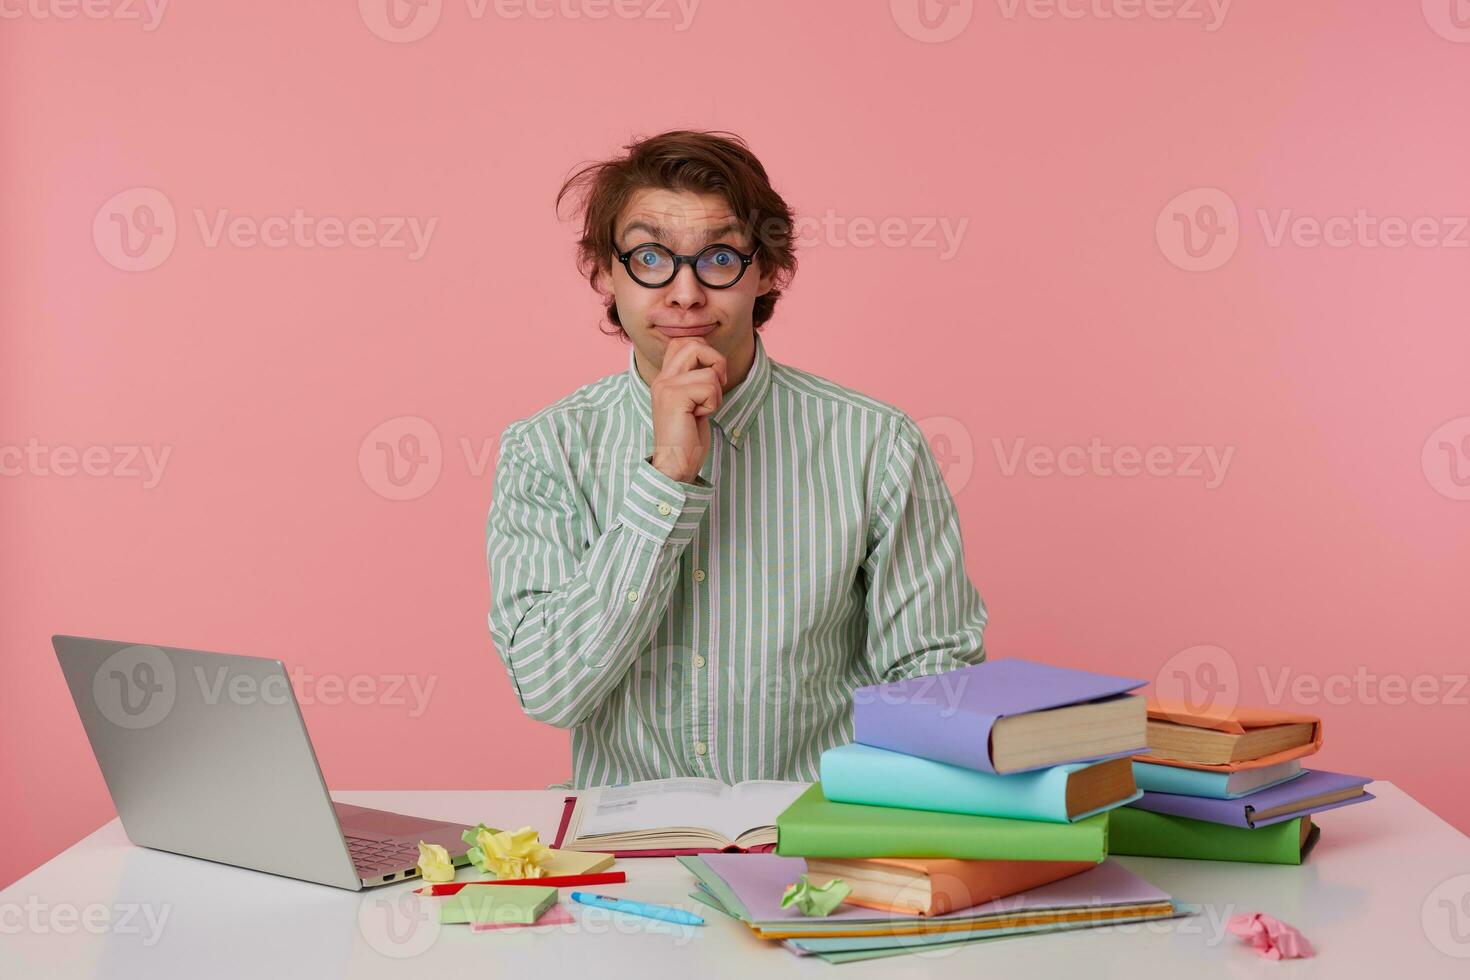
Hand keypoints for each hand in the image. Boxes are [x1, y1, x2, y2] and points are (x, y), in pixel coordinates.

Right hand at [648, 337, 727, 482]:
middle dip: (716, 363)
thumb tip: (714, 360)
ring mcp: (666, 386)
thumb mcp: (692, 401)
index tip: (711, 377)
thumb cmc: (687, 437)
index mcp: (665, 377)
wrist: (675, 464)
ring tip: (702, 410)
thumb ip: (695, 379)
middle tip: (714, 387)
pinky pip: (710, 387)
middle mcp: (662, 378)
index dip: (706, 352)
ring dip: (716, 393)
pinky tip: (699, 417)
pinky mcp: (674, 397)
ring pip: (710, 371)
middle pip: (695, 344)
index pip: (684, 341)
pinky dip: (713, 404)